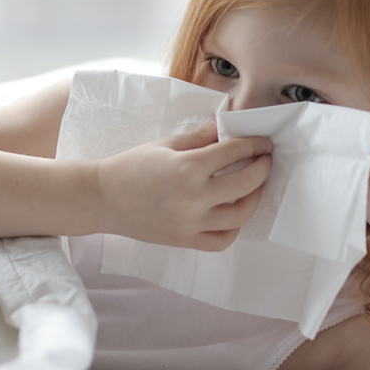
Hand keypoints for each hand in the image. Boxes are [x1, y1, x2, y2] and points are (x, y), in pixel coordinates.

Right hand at [95, 123, 272, 250]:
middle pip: (247, 183)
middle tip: (265, 161)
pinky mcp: (185, 240)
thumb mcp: (167, 144)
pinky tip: (233, 213)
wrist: (103, 199)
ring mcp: (191, 223)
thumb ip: (201, 137)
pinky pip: (222, 240)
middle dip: (262, 169)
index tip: (263, 143)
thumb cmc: (131, 167)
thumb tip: (226, 128)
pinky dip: (234, 228)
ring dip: (254, 198)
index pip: (235, 152)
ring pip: (241, 215)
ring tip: (254, 186)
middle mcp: (194, 197)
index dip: (254, 145)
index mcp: (189, 167)